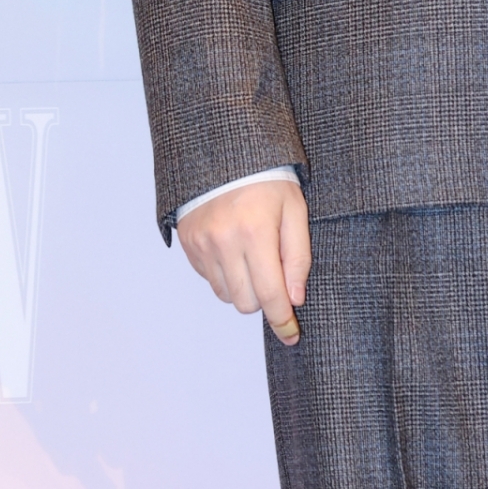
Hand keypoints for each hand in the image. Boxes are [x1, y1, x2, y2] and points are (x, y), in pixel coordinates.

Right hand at [177, 178, 309, 345]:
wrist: (226, 154)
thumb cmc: (267, 181)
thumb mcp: (295, 211)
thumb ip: (298, 257)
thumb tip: (294, 298)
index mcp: (256, 233)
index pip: (270, 294)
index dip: (282, 320)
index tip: (291, 335)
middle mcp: (225, 242)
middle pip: (245, 303)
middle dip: (264, 299)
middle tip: (273, 274)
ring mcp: (203, 245)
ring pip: (226, 295)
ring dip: (243, 287)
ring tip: (253, 256)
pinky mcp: (189, 244)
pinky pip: (210, 279)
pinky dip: (226, 274)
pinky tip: (235, 250)